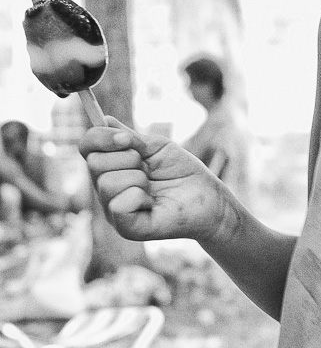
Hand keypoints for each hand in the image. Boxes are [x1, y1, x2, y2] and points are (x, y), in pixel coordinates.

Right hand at [79, 118, 227, 242]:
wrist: (206, 196)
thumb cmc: (181, 171)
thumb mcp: (154, 147)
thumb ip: (127, 136)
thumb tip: (103, 119)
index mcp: (111, 166)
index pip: (87, 146)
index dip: (101, 137)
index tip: (126, 138)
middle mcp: (106, 189)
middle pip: (94, 163)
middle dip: (128, 158)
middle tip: (148, 168)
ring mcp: (113, 210)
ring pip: (107, 183)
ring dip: (138, 179)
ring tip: (153, 187)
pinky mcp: (126, 228)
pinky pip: (118, 205)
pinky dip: (139, 198)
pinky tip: (152, 204)